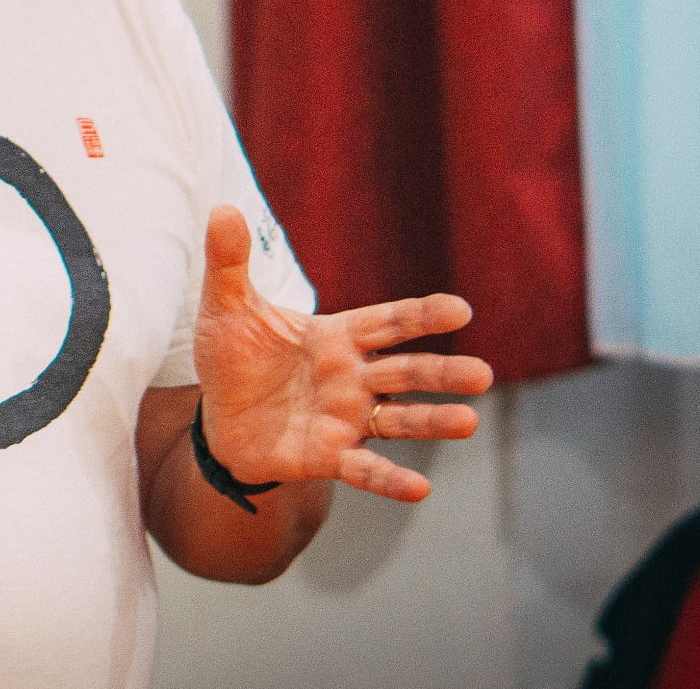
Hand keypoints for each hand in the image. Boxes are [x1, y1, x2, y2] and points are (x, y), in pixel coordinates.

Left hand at [193, 206, 492, 502]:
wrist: (217, 418)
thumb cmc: (233, 357)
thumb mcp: (226, 307)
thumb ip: (230, 262)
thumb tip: (223, 210)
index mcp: (337, 336)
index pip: (388, 322)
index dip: (422, 316)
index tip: (461, 310)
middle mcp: (353, 377)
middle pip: (406, 372)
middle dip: (442, 373)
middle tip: (483, 375)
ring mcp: (346, 419)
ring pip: (399, 419)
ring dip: (432, 421)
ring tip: (469, 421)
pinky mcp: (329, 457)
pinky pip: (365, 470)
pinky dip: (391, 480)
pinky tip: (420, 489)